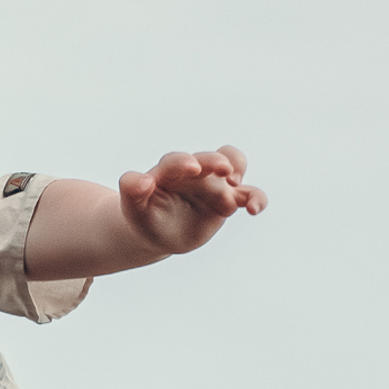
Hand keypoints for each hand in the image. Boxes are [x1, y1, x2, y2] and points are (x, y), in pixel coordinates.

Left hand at [117, 146, 266, 255]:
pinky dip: (256, 199)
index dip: (184, 162)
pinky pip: (249, 194)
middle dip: (216, 161)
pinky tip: (254, 210)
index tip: (192, 168)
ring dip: (238, 169)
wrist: (158, 232)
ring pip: (234, 164)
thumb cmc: (144, 215)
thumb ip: (132, 191)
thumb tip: (142, 181)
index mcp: (168, 172)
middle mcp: (194, 172)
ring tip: (236, 187)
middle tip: (222, 170)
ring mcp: (213, 183)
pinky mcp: (229, 200)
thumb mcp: (133, 207)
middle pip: (210, 157)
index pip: (176, 161)